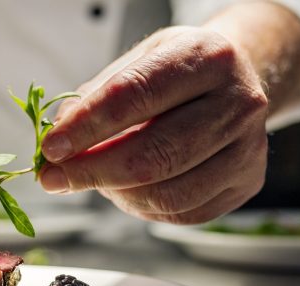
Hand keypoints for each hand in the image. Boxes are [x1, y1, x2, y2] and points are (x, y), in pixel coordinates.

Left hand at [39, 26, 269, 223]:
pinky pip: (181, 213)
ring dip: (115, 193)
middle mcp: (238, 101)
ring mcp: (248, 147)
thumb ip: (95, 98)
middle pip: (153, 154)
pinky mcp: (247, 182)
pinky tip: (125, 190)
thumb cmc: (177, 71)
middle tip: (53, 178)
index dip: (86, 127)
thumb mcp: (137, 62)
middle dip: (91, 172)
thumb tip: (57, 142)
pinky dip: (141, 207)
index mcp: (207, 57)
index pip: (134, 96)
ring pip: (167, 193)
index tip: (51, 148)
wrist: (236, 80)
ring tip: (92, 179)